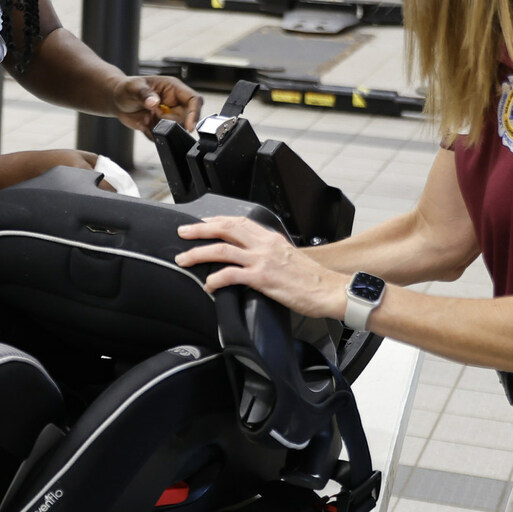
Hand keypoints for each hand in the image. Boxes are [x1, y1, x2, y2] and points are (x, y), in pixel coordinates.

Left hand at [111, 75, 202, 133]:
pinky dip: (152, 133)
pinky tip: (144, 123)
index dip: (195, 113)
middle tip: (152, 114)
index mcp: (174, 88)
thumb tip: (154, 102)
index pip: (194, 100)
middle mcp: (175, 102)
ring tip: (146, 117)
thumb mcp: (134, 88)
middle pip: (186, 118)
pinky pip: (163, 136)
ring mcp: (169, 116)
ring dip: (160, 127)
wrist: (117, 100)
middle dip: (170, 121)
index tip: (190, 127)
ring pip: (175, 129)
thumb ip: (144, 94)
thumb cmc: (127, 88)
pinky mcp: (162, 126)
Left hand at [175, 215, 347, 317]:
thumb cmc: (313, 280)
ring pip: (222, 250)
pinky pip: (230, 275)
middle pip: (225, 228)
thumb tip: (254, 261)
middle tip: (182, 233)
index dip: (216, 220)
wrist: (330, 290)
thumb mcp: (290, 258)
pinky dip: (214, 279)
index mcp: (271, 239)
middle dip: (199, 229)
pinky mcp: (263, 278)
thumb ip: (270, 255)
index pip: (238, 222)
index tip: (202, 223)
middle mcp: (265, 245)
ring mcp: (263, 260)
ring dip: (198, 253)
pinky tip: (208, 285)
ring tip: (184, 259)